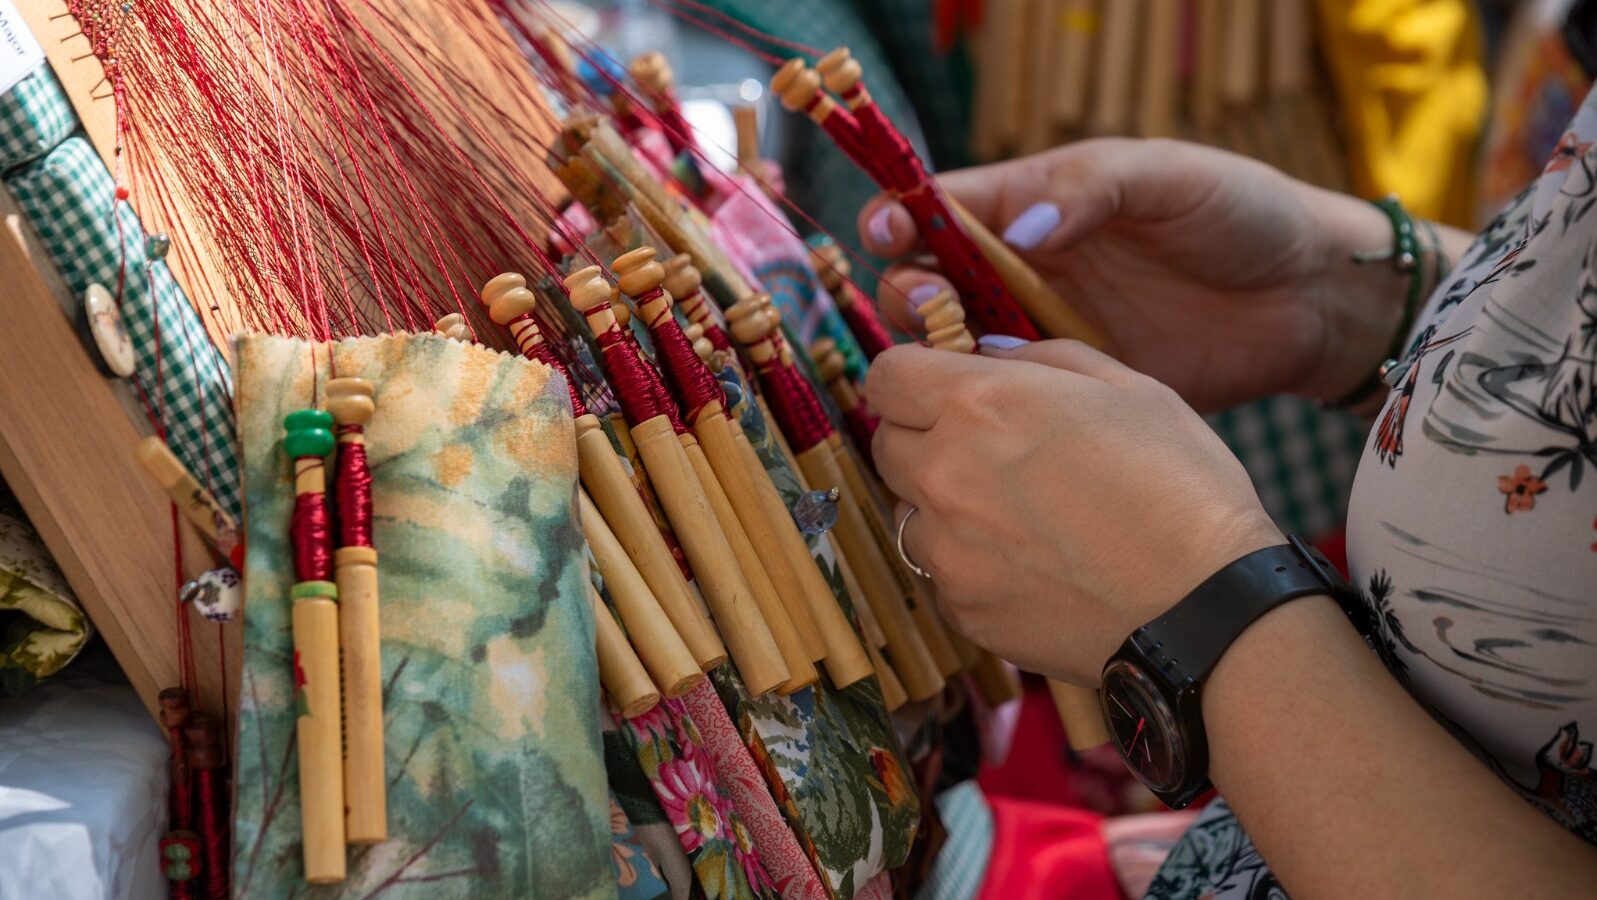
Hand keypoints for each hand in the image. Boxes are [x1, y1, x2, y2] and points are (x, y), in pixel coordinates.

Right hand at [859, 139, 1410, 410]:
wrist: (1309, 298)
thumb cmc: (1241, 213)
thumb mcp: (1167, 178)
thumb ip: (1092, 190)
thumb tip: (1018, 230)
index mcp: (1037, 205)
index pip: (946, 208)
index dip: (903, 219)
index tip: (886, 233)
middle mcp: (1026, 271)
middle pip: (933, 283)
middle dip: (910, 292)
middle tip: (923, 304)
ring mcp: (1046, 334)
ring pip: (960, 349)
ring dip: (937, 357)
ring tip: (949, 360)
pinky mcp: (1074, 391)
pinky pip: (1011, 401)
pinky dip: (984, 409)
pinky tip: (981, 417)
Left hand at [868, 338, 1282, 682]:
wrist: (1204, 608)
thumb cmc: (1180, 488)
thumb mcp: (1129, 388)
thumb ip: (1046, 357)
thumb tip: (989, 352)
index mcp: (978, 405)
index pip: (887, 376)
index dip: (911, 377)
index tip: (940, 386)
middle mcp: (945, 475)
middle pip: (887, 445)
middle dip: (922, 437)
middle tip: (987, 448)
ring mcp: (948, 550)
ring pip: (909, 512)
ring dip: (943, 505)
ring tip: (1019, 513)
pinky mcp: (963, 609)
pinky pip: (943, 573)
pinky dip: (972, 564)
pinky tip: (1034, 563)